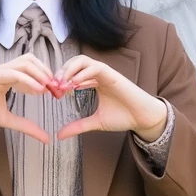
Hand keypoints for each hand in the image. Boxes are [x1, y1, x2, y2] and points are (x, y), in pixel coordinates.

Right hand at [0, 54, 56, 142]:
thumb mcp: (7, 120)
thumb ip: (26, 126)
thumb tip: (46, 138)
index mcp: (8, 77)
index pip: (32, 68)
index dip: (47, 77)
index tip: (57, 91)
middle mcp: (4, 70)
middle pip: (31, 59)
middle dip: (46, 71)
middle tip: (56, 88)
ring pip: (24, 62)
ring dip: (40, 72)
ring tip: (49, 87)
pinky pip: (13, 73)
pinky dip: (27, 79)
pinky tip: (38, 89)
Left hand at [51, 56, 168, 142]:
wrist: (142, 119)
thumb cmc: (123, 117)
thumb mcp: (95, 122)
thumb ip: (78, 126)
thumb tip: (59, 135)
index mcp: (94, 82)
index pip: (73, 72)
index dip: (61, 78)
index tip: (53, 91)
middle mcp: (99, 75)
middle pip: (75, 62)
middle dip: (62, 70)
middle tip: (54, 84)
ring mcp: (106, 73)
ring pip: (84, 60)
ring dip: (70, 69)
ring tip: (62, 82)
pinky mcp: (113, 75)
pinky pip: (95, 67)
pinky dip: (83, 73)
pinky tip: (75, 84)